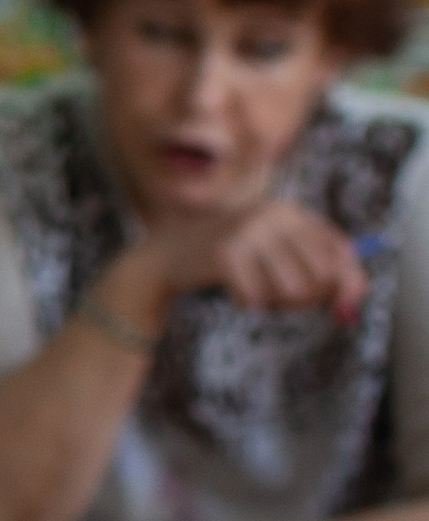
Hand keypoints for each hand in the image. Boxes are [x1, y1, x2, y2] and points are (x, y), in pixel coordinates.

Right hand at [137, 202, 371, 323]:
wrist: (167, 257)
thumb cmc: (230, 261)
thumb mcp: (276, 258)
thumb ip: (319, 277)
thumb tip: (352, 304)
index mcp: (291, 211)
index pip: (340, 251)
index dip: (348, 284)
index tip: (342, 309)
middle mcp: (274, 214)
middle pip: (321, 275)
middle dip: (308, 300)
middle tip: (283, 301)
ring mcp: (249, 231)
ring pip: (292, 291)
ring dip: (276, 303)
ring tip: (256, 292)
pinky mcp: (225, 254)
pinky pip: (257, 299)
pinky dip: (247, 302)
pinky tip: (233, 290)